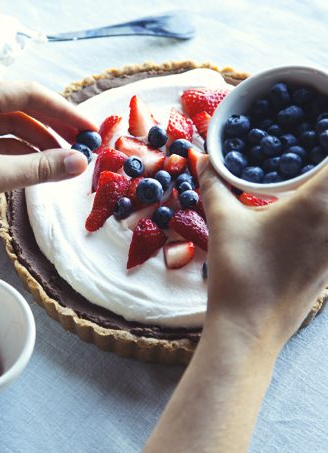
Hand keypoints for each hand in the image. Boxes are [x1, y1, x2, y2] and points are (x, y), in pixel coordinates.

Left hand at [0, 80, 96, 234]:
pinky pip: (1, 140)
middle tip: (83, 145)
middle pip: (23, 108)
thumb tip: (81, 163)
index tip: (89, 129)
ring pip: (14, 126)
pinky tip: (43, 166)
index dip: (64, 112)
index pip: (29, 95)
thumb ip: (43, 167)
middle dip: (54, 128)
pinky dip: (22, 152)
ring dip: (40, 143)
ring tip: (66, 160)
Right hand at [198, 156, 327, 347]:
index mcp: (318, 203)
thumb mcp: (223, 221)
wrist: (250, 326)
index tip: (317, 124)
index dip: (327, 138)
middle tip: (309, 148)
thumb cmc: (239, 271)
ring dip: (324, 187)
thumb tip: (198, 156)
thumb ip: (213, 183)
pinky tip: (307, 215)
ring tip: (305, 180)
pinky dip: (325, 211)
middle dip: (323, 161)